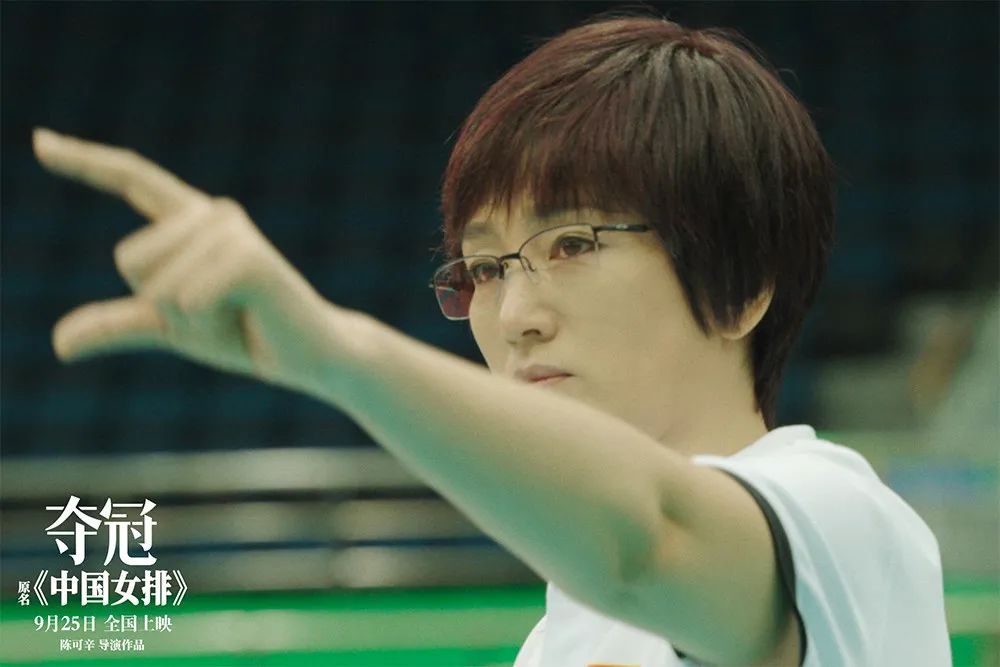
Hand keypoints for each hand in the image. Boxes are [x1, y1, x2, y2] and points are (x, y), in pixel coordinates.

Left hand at [34, 128, 354, 396]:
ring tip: (237, 313)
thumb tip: (58, 345)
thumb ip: (119, 324)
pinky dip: (207, 323)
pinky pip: (187, 300)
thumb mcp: (172, 326)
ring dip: (189, 318)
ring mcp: (233, 231)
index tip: (39, 141)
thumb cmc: (245, 333)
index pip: (133, 179)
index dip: (85, 162)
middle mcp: (212, 213)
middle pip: (130, 260)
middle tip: (218, 310)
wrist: (311, 355)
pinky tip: (247, 318)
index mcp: (192, 220)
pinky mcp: (249, 258)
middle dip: (161, 303)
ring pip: (158, 284)